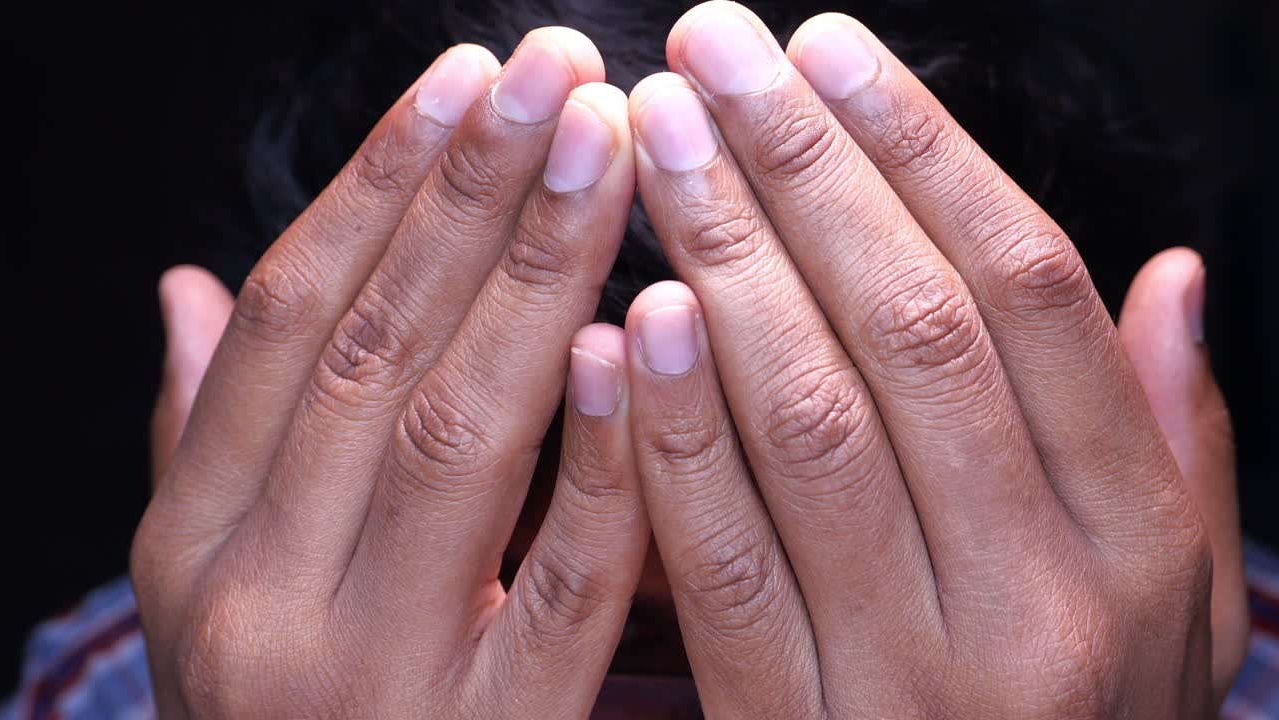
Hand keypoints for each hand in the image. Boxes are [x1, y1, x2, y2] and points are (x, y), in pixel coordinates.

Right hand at [133, 30, 649, 717]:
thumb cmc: (293, 719)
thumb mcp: (214, 591)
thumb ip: (206, 437)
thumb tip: (187, 287)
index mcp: (199, 545)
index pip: (295, 324)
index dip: (379, 188)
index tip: (465, 81)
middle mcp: (263, 602)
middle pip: (380, 349)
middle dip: (474, 195)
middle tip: (556, 70)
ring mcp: (372, 679)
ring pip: (463, 435)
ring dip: (540, 275)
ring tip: (609, 148)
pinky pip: (563, 583)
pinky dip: (605, 455)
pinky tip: (643, 336)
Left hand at [620, 3, 1244, 716]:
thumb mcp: (1179, 605)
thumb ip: (1174, 442)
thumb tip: (1171, 277)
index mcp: (1135, 542)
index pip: (1028, 295)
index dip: (923, 154)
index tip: (831, 53)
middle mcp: (1036, 600)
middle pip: (909, 330)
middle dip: (802, 172)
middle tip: (713, 53)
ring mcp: (909, 675)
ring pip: (807, 424)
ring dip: (723, 262)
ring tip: (658, 142)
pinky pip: (717, 559)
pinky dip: (669, 430)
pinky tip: (625, 317)